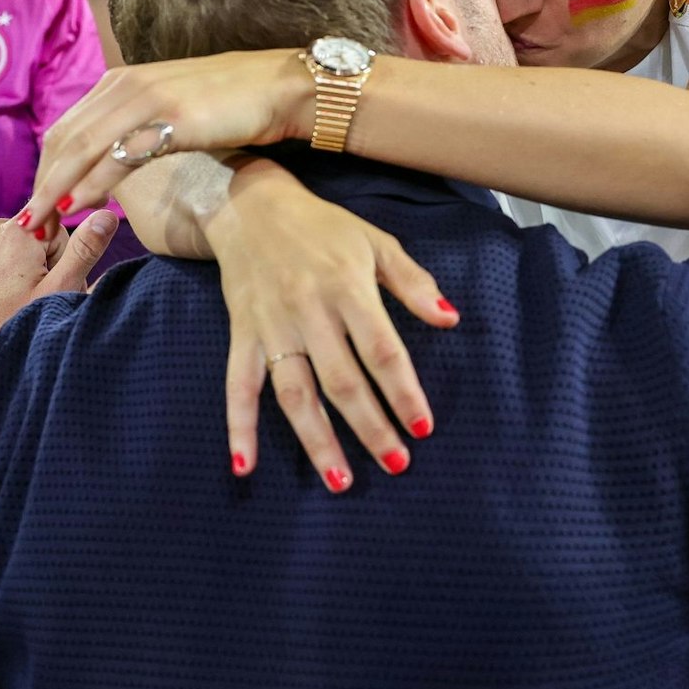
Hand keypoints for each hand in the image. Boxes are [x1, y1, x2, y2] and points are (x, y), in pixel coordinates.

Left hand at [0, 210, 118, 365]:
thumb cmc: (6, 330)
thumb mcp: (57, 292)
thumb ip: (85, 250)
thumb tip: (107, 215)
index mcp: (17, 232)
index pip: (59, 233)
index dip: (59, 264)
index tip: (45, 289)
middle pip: (31, 238)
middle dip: (35, 265)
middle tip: (27, 301)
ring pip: (5, 248)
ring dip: (11, 270)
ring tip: (4, 304)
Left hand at [24, 50, 310, 231]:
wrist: (280, 88)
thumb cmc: (232, 103)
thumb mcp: (172, 108)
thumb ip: (138, 124)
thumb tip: (114, 156)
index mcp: (121, 82)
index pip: (66, 129)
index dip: (46, 170)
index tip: (38, 206)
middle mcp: (125, 86)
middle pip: (64, 140)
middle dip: (42, 184)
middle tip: (30, 225)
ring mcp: (147, 99)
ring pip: (83, 147)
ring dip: (57, 187)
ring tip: (43, 223)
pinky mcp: (170, 117)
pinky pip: (119, 153)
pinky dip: (93, 181)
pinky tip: (80, 204)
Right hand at [210, 158, 456, 489]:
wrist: (250, 207)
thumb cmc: (323, 228)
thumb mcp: (376, 242)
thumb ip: (413, 284)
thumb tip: (450, 320)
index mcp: (347, 288)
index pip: (381, 350)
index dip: (402, 390)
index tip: (423, 427)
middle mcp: (309, 311)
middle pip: (342, 381)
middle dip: (370, 427)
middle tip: (396, 464)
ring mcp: (272, 327)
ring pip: (294, 394)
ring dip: (317, 440)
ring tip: (341, 481)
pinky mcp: (242, 335)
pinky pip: (238, 387)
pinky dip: (238, 427)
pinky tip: (245, 466)